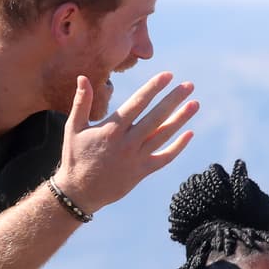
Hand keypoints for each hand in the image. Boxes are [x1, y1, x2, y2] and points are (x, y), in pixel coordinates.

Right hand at [54, 72, 198, 212]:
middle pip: (156, 117)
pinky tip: (189, 133)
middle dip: (174, 99)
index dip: (154, 88)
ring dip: (181, 119)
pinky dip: (178, 147)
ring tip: (195, 104)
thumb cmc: (75, 157)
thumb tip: (83, 78)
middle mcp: (127, 142)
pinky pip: (164, 158)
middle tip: (189, 85)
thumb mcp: (73, 128)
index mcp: (111, 128)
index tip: (168, 76)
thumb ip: (82, 103)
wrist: (79, 192)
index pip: (138, 103)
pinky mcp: (142, 171)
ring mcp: (137, 157)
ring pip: (164, 135)